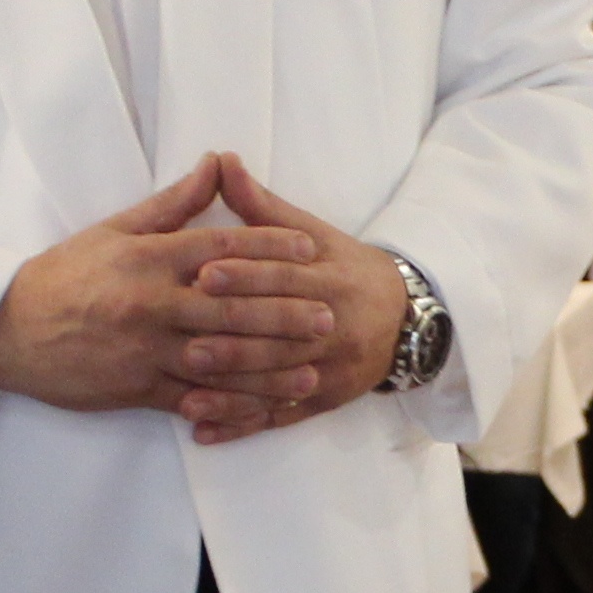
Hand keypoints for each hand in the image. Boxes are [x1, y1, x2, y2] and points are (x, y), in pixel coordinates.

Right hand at [0, 164, 329, 419]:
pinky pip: (193, 399)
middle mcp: (152, 303)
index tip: (308, 250)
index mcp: (149, 258)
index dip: (269, 247)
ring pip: (220, 359)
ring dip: (270, 367)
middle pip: (231, 306)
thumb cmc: (64, 275)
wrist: (8, 330)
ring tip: (309, 370)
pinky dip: (230, 405)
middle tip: (328, 316)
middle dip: (284, 314)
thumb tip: (217, 164)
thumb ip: (172, 205)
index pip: (222, 248)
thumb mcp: (115, 230)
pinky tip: (263, 409)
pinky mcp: (136, 388)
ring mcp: (146, 349)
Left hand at [176, 154, 411, 442]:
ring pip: (277, 383)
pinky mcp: (323, 402)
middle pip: (279, 336)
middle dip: (233, 339)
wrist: (407, 319)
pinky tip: (203, 431)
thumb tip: (222, 160)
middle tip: (185, 341)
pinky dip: (241, 426)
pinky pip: (279, 418)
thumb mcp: (315, 234)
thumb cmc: (348, 269)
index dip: (246, 278)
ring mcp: (328, 371)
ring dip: (231, 391)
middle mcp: (333, 328)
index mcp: (330, 281)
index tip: (203, 275)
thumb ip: (263, 208)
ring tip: (186, 392)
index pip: (285, 279)